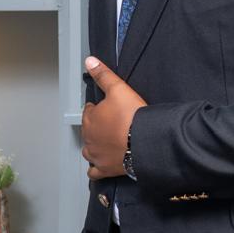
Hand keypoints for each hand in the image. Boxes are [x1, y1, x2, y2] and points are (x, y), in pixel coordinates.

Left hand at [81, 56, 146, 180]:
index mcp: (90, 119)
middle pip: (89, 130)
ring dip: (95, 144)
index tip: (108, 107)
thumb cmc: (132, 116)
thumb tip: (89, 61)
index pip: (89, 110)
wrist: (144, 142)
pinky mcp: (104, 169)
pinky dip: (96, 167)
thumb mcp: (119, 89)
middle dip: (97, 126)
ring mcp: (95, 155)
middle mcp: (89, 138)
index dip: (99, 107)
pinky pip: (94, 171)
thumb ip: (104, 75)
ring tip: (108, 140)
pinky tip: (102, 162)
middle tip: (113, 122)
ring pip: (89, 149)